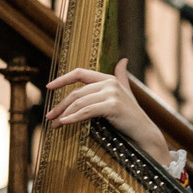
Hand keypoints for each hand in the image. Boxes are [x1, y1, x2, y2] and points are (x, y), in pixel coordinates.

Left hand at [46, 59, 170, 166]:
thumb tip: (123, 60)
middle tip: (49, 117)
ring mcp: (112, 94)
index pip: (80, 74)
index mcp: (109, 79)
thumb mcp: (125, 94)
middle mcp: (110, 83)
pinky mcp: (113, 106)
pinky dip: (73, 118)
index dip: (62, 79)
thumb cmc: (132, 116)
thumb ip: (121, 77)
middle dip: (60, 105)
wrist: (144, 132)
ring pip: (79, 102)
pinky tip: (64, 123)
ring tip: (54, 124)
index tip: (48, 87)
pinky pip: (86, 111)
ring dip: (64, 114)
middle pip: (77, 93)